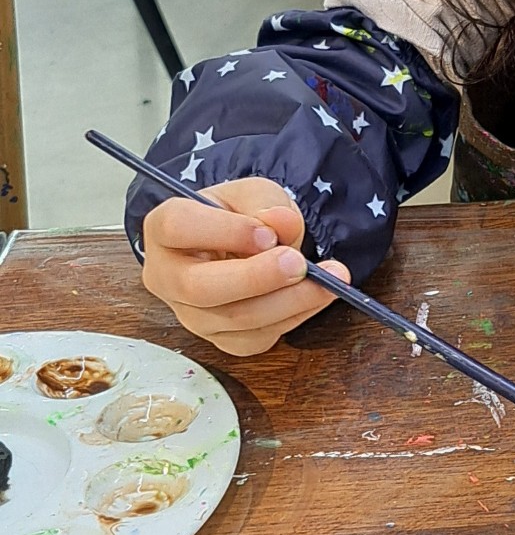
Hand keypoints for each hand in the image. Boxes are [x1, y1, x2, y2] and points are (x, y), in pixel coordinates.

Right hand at [139, 177, 348, 357]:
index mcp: (163, 229)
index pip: (179, 228)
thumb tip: (282, 224)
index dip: (225, 231)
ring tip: (330, 279)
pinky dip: (294, 317)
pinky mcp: (220, 340)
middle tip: (299, 263)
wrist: (242, 246)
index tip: (266, 233)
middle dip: (257, 278)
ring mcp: (190, 315)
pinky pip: (257, 337)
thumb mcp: (253, 194)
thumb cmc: (239, 215)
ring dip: (289, 300)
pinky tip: (316, 297)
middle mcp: (166, 278)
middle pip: (200, 288)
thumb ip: (266, 202)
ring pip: (235, 318)